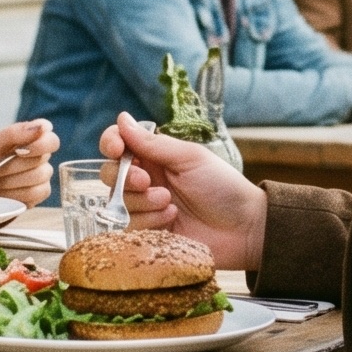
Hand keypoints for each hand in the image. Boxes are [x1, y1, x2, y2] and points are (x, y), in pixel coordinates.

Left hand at [0, 119, 60, 204]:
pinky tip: (6, 191)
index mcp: (33, 137)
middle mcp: (42, 155)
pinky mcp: (40, 193)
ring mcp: (43, 174)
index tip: (19, 150)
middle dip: (15, 164)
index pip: (51, 138)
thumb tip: (42, 127)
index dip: (40, 144)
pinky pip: (37, 193)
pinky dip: (17, 193)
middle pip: (42, 159)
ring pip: (39, 176)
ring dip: (13, 179)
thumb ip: (14, 133)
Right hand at [100, 111, 268, 270]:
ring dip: (142, 202)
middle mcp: (145, 180)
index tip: (116, 149)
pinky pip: (128, 226)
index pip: (118, 144)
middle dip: (124, 177)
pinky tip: (171, 219)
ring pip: (117, 202)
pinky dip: (148, 221)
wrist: (242, 228)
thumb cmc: (222, 187)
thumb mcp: (190, 158)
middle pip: (109, 174)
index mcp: (155, 157)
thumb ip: (154, 144)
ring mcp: (144, 208)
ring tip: (170, 203)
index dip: (110, 143)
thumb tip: (122, 119)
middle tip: (146, 181)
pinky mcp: (146, 233)